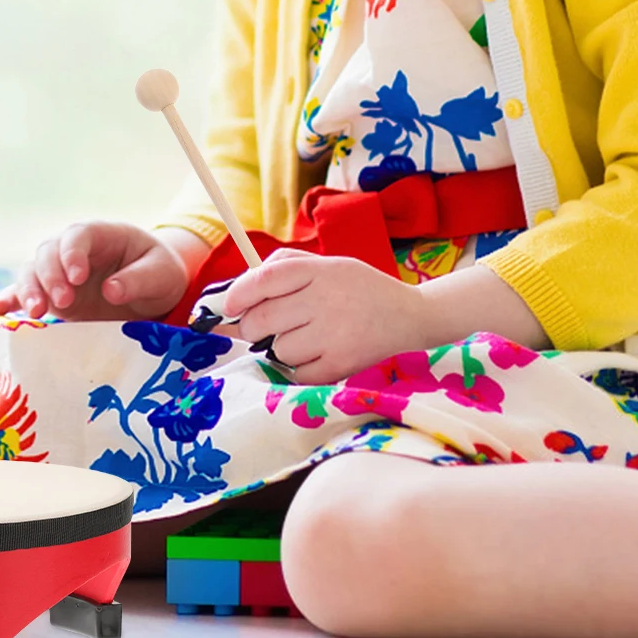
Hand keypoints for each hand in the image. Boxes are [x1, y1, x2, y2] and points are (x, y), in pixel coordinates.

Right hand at [0, 222, 194, 321]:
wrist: (153, 293)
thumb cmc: (159, 273)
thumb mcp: (161, 274)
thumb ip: (139, 279)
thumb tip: (111, 291)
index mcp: (100, 235)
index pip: (77, 235)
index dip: (72, 253)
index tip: (78, 277)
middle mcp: (73, 251)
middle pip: (48, 252)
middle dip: (50, 275)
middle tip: (62, 302)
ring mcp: (58, 273)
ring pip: (31, 272)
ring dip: (29, 290)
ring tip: (36, 312)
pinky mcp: (52, 297)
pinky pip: (24, 294)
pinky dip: (10, 302)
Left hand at [220, 251, 424, 384]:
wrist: (408, 315)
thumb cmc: (357, 288)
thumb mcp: (326, 264)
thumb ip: (285, 267)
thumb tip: (241, 286)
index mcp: (318, 270)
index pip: (264, 279)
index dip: (238, 293)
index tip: (229, 305)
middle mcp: (324, 300)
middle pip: (262, 319)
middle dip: (250, 327)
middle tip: (258, 328)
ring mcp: (333, 335)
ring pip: (277, 349)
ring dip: (279, 347)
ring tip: (302, 338)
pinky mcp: (341, 365)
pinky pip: (297, 373)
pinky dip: (298, 368)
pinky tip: (315, 354)